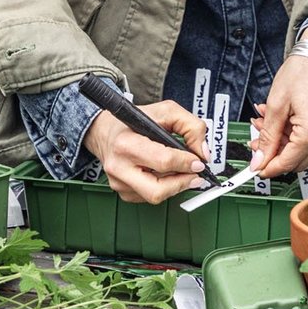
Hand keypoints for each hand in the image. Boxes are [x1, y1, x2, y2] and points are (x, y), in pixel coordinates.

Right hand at [83, 99, 209, 203]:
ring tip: (182, 172)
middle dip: (182, 183)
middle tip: (195, 175)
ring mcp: (119, 183)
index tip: (199, 162)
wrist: (105, 131)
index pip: (163, 161)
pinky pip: (149, 197)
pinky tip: (166, 175)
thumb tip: (202, 152)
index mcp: (126, 143)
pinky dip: (163, 187)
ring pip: (155, 196)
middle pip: (157, 190)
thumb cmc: (133, 121)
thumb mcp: (165, 111)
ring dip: (175, 186)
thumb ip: (190, 126)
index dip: (186, 163)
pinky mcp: (122, 192)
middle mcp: (119, 166)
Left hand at [251, 33, 307, 176]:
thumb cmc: (303, 69)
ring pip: (304, 151)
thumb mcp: (276, 103)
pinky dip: (296, 135)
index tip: (256, 168)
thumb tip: (260, 159)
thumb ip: (267, 135)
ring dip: (283, 142)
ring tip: (267, 124)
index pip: (288, 162)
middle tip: (257, 142)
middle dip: (274, 153)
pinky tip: (282, 121)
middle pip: (297, 161)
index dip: (268, 167)